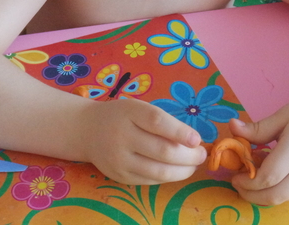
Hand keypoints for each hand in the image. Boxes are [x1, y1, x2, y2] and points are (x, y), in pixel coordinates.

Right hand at [80, 98, 206, 184]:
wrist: (87, 130)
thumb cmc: (122, 116)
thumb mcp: (138, 108)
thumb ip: (162, 121)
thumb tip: (192, 141)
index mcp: (129, 113)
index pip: (157, 122)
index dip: (180, 132)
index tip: (197, 139)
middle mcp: (122, 136)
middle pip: (162, 151)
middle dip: (189, 156)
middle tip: (201, 155)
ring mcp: (120, 160)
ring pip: (158, 171)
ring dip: (182, 171)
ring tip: (193, 165)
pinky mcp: (120, 176)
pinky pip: (150, 181)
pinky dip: (168, 177)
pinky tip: (176, 170)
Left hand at [228, 91, 288, 205]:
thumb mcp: (284, 114)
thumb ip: (257, 128)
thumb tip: (232, 129)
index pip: (267, 177)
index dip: (247, 181)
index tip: (235, 174)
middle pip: (275, 195)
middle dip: (252, 195)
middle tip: (238, 183)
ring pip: (286, 197)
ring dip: (265, 195)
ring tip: (253, 178)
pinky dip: (279, 190)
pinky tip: (271, 176)